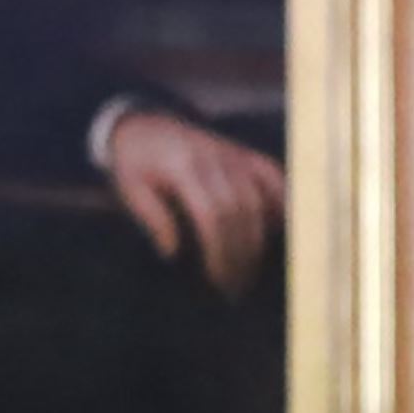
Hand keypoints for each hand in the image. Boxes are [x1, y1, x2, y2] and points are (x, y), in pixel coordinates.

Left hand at [107, 111, 284, 295]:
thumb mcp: (129, 188)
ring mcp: (232, 153)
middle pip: (240, 212)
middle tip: (236, 287)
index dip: (220, 250)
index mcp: (182, 167)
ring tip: (251, 270)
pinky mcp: (243, 153)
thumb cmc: (135, 165)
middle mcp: (213, 158)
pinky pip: (271, 174)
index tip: (218, 279)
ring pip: (258, 198)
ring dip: (260, 239)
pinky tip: (284, 228)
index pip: (212, 215)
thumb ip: (151, 218)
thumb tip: (172, 251)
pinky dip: (283, 199)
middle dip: (241, 253)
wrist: (144, 125)